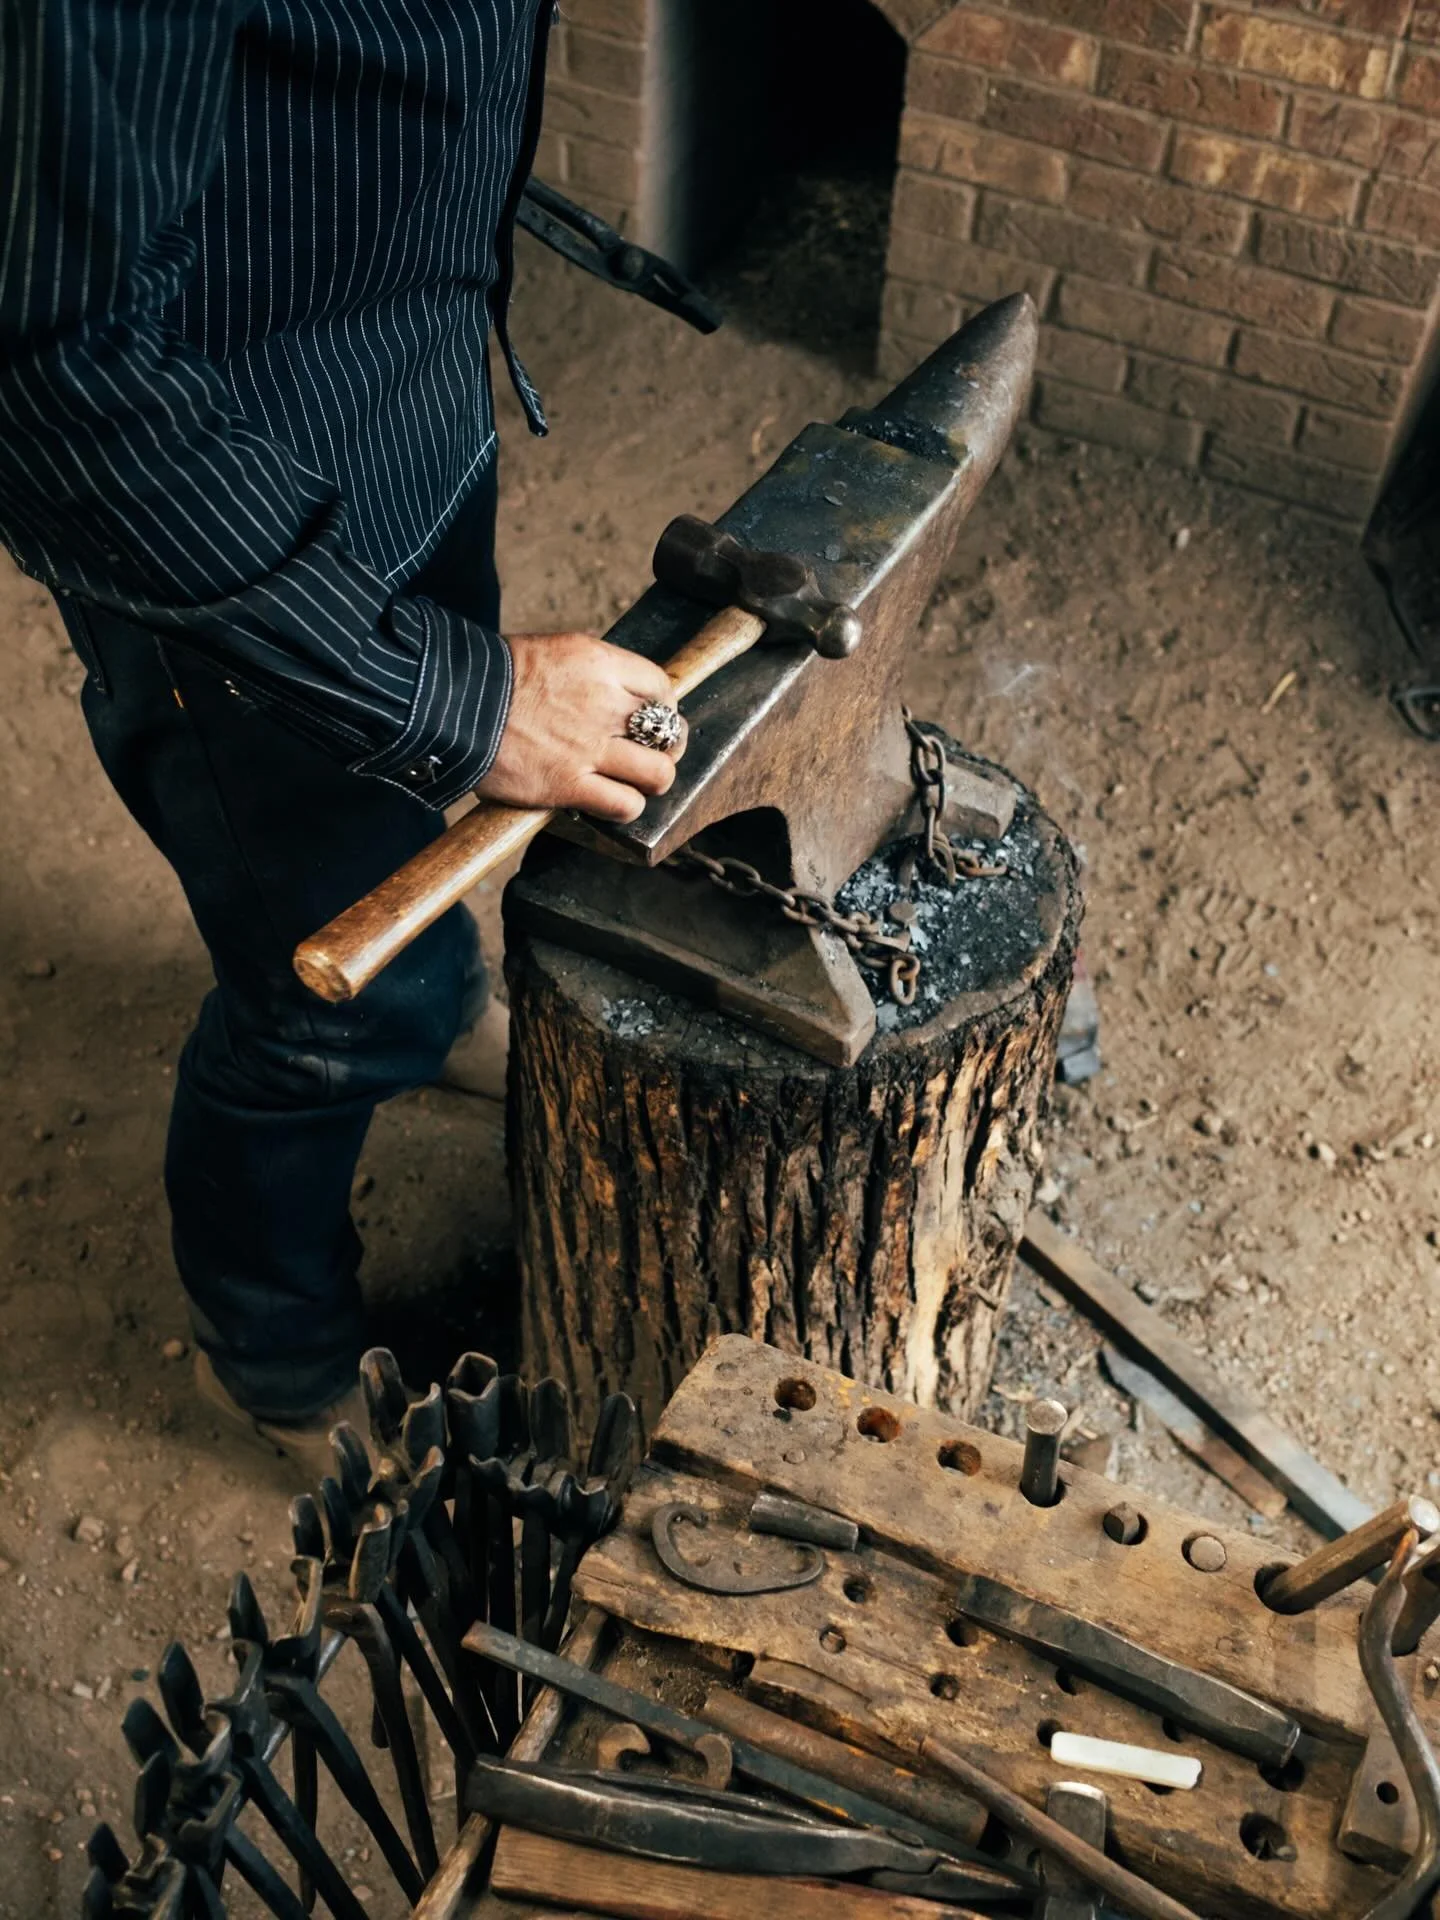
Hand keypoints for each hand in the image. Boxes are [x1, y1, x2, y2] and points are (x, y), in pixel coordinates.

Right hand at [474, 631, 686, 821]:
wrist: (453, 701)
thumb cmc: (493, 676)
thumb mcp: (552, 651)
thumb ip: (589, 672)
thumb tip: (612, 691)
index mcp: (600, 664)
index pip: (661, 686)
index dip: (665, 708)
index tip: (653, 720)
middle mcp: (604, 704)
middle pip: (669, 732)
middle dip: (667, 748)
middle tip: (651, 756)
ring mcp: (589, 747)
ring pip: (657, 774)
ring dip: (652, 782)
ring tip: (636, 784)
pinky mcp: (568, 784)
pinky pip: (623, 804)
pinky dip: (625, 808)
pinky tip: (611, 803)